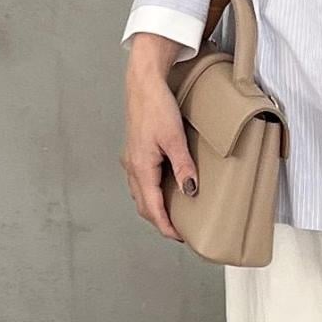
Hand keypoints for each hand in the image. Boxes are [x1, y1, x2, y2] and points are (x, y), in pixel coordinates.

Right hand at [121, 36, 197, 240]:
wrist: (142, 84)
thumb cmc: (156, 107)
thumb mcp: (175, 138)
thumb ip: (183, 166)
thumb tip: (190, 190)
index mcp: (141, 168)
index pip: (152, 207)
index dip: (165, 226)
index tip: (179, 237)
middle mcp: (132, 167)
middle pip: (144, 205)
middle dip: (159, 221)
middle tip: (178, 230)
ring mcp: (131, 159)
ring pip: (140, 194)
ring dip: (154, 208)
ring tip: (172, 214)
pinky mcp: (135, 152)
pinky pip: (140, 181)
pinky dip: (150, 193)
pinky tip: (163, 190)